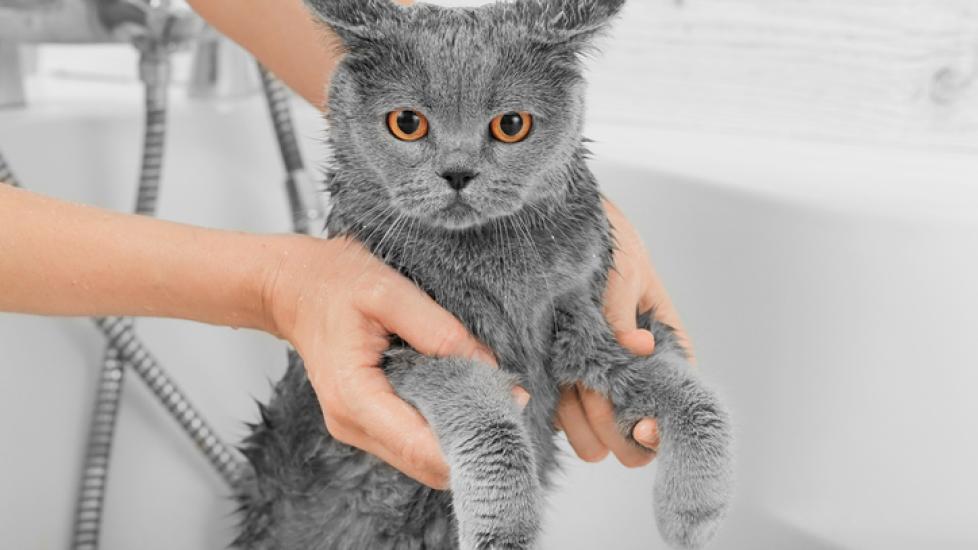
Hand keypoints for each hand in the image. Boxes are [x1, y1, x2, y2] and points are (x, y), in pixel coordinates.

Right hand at [262, 235, 519, 489]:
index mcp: (354, 397)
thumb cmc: (333, 282)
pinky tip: (465, 396)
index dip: (469, 442)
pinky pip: (412, 440)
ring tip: (493, 397)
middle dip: (472, 442)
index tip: (510, 414)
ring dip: (459, 436)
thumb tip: (487, 367)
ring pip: (421, 458)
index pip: (421, 448)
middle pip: (425, 463)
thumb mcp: (388, 291)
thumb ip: (438, 330)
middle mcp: (352, 424)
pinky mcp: (367, 421)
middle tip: (512, 403)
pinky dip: (442, 426)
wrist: (293, 286)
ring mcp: (357, 428)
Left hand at [555, 199, 692, 466]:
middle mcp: (630, 372)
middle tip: (591, 391)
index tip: (641, 425)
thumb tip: (638, 347)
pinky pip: (556, 420)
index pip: (674, 401)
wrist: (552, 223)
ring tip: (564, 380)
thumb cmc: (602, 239)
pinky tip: (542, 378)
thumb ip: (621, 314)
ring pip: (593, 440)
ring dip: (580, 422)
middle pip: (632, 436)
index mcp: (662, 344)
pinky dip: (550, 411)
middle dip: (614, 427)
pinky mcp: (553, 380)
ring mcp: (591, 380)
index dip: (660, 423)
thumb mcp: (620, 269)